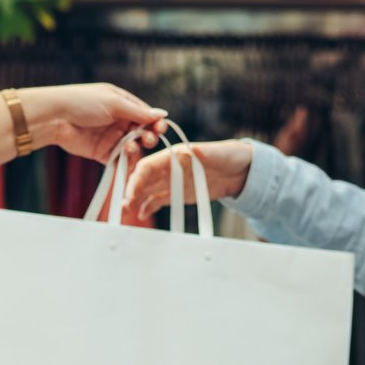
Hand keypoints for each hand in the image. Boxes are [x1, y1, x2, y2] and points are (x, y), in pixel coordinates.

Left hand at [20, 84, 166, 163]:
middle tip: (148, 139)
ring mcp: (111, 138)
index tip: (161, 129)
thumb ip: (138, 112)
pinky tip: (128, 163)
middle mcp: (119, 121)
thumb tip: (162, 115)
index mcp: (123, 105)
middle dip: (148, 137)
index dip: (155, 123)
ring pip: (133, 148)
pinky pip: (119, 161)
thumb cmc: (82, 102)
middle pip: (142, 133)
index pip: (146, 115)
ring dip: (136, 149)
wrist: (55, 118)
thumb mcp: (114, 103)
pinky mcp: (102, 153)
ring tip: (129, 147)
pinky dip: (126, 164)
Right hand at [124, 139, 253, 222]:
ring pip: (147, 190)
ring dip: (136, 200)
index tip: (131, 193)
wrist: (240, 171)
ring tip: (127, 213)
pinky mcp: (177, 193)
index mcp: (174, 155)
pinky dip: (148, 206)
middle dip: (132, 192)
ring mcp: (172, 181)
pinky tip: (142, 215)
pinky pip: (158, 200)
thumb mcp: (220, 154)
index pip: (148, 166)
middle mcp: (168, 167)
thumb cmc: (229, 156)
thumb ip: (205, 152)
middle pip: (143, 179)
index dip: (137, 179)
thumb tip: (194, 149)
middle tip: (124, 207)